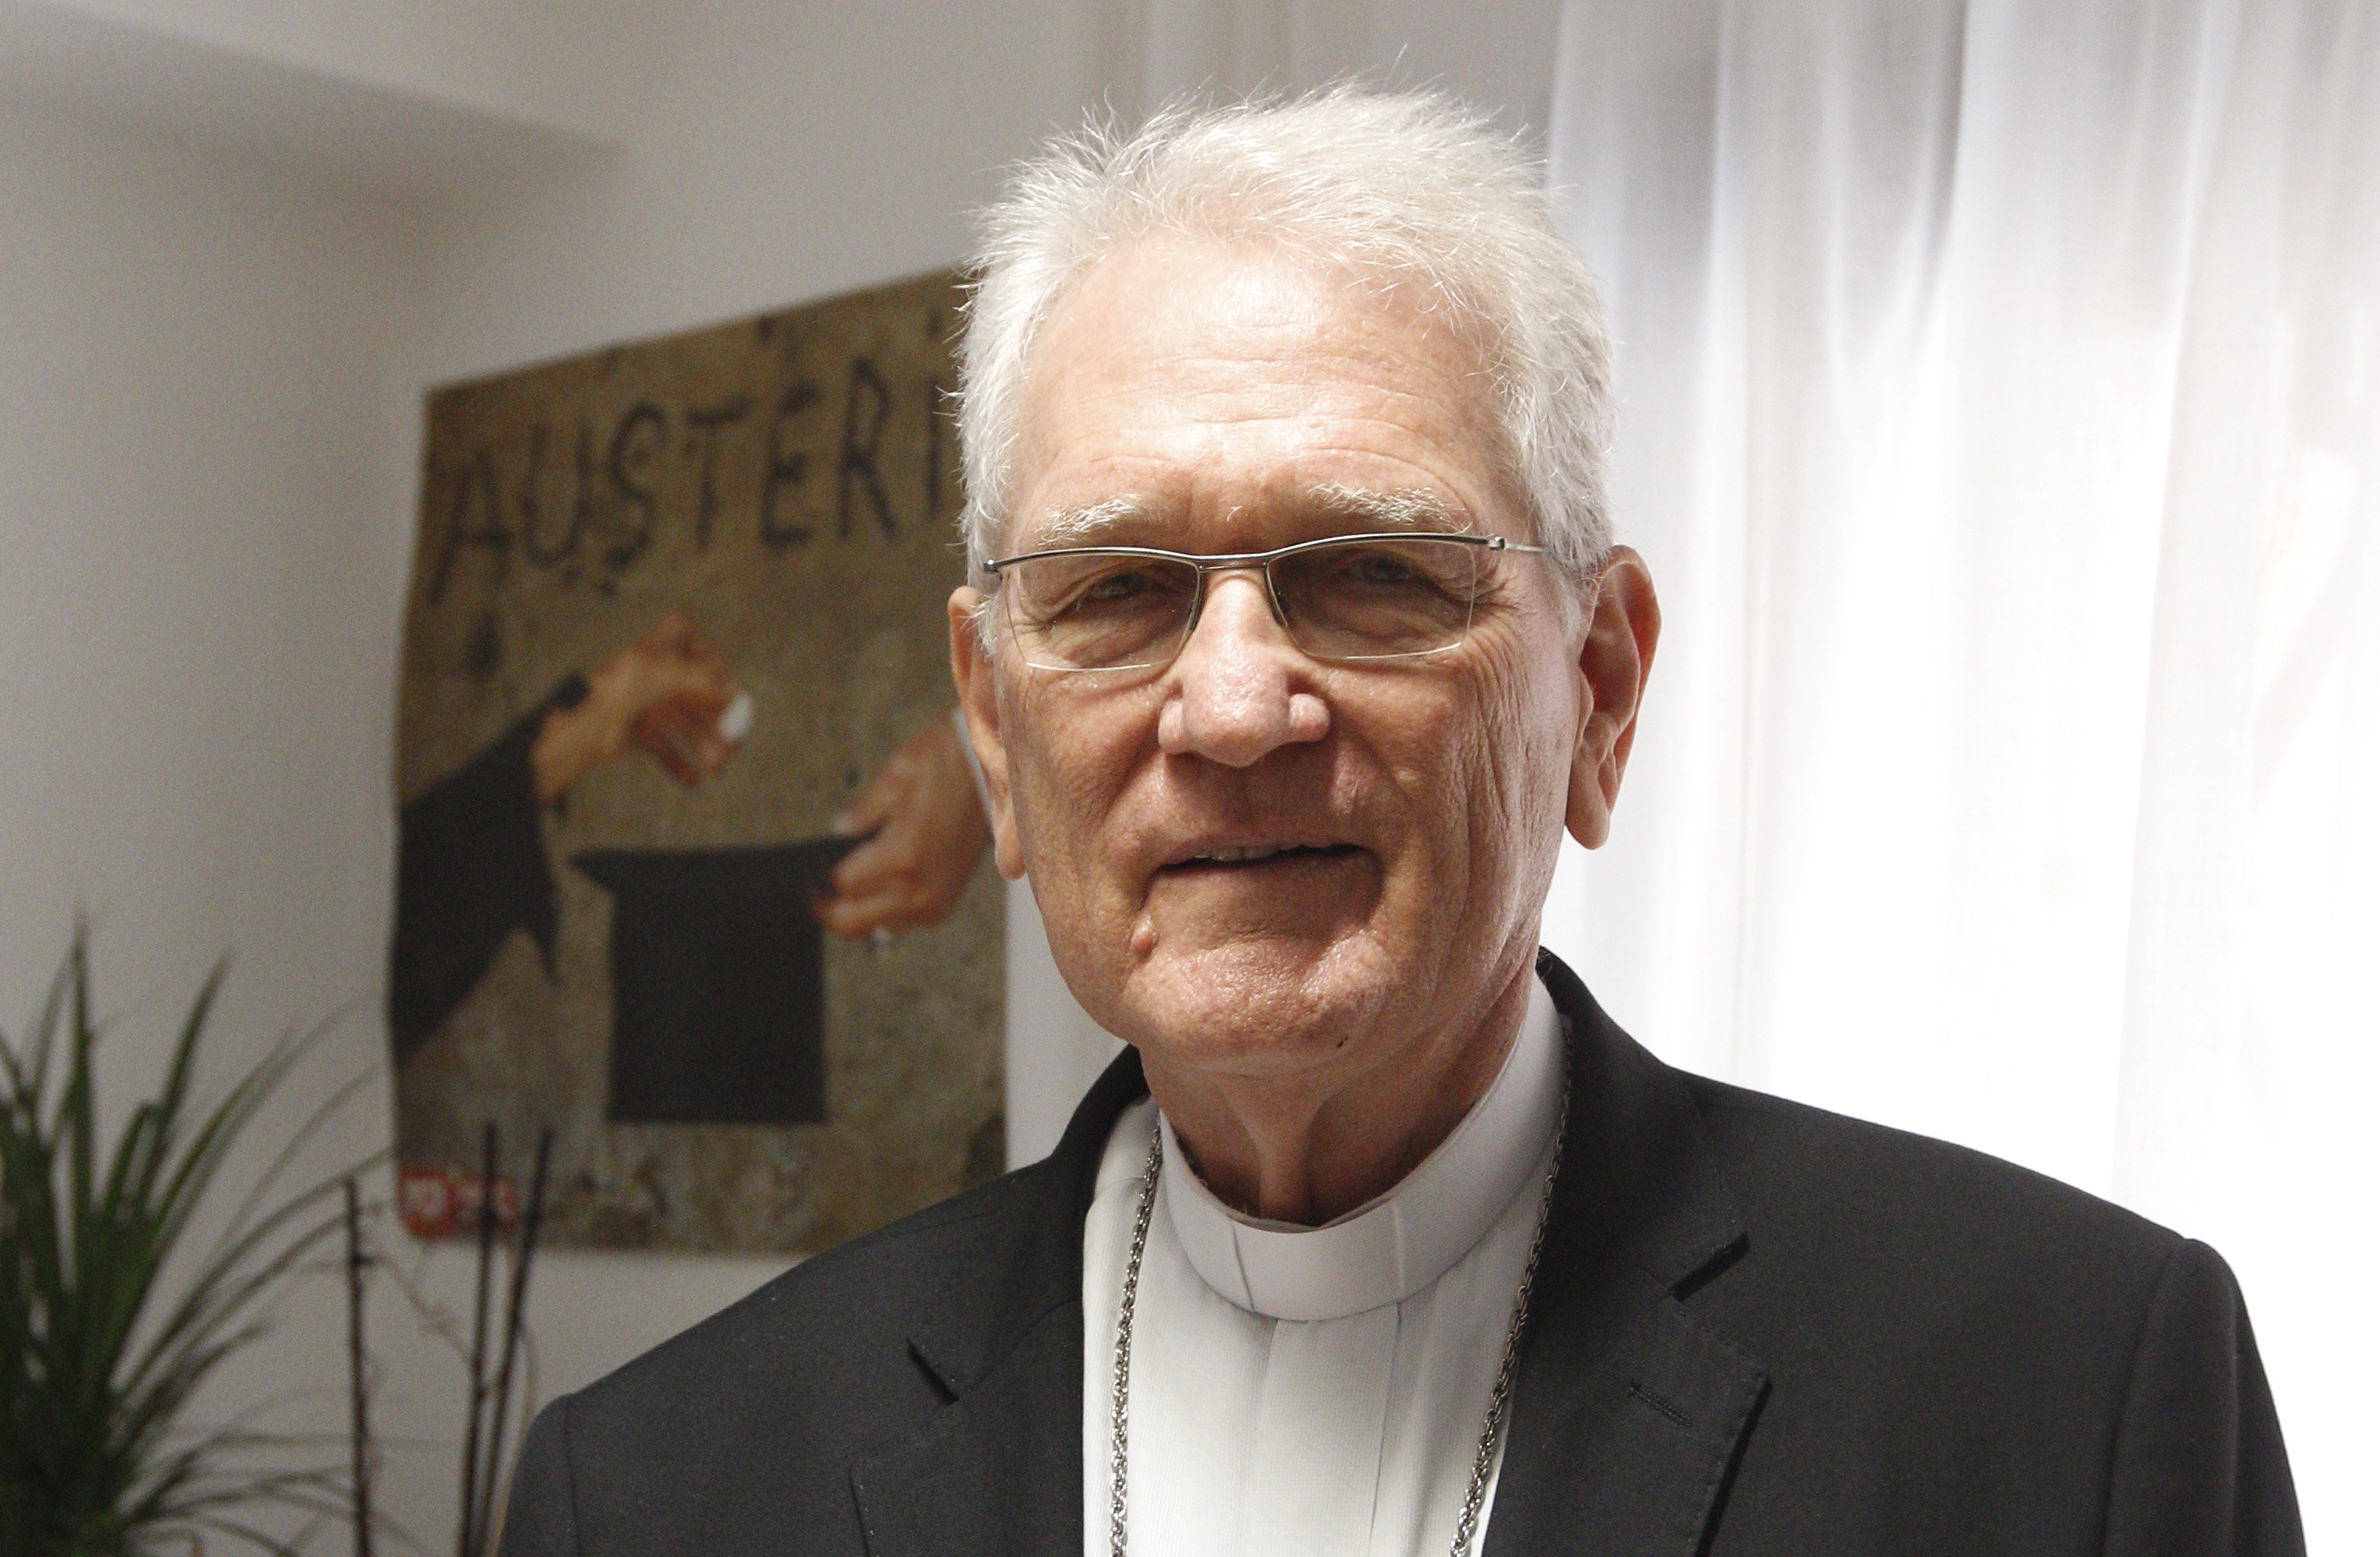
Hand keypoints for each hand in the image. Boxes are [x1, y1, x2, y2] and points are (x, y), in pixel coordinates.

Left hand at [531, 613, 741, 802]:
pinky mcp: (637, 731)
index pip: (690, 640)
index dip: (711, 658)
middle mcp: (654, 675)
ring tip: (717, 768)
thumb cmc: (623, 690)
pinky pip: (665, 747)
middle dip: (718, 720)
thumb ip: (704, 678)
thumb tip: (732, 691)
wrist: (584, 725)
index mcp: (658, 650)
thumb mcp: (670, 675)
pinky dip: (679, 764)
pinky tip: (693, 781)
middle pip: (697, 693)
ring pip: (685, 724)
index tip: (726, 683)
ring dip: (705, 746)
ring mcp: (646, 703)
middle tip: (735, 743)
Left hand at [817, 716, 993, 939]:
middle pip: (854, 922)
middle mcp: (919, 888)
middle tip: (815, 892)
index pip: (842, 886)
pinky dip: (886, 908)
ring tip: (848, 885)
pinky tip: (881, 883)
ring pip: (878, 927)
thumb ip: (862, 812)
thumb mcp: (897, 775)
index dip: (819, 880)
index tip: (808, 874)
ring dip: (859, 910)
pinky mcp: (947, 901)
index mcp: (902, 856)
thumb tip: (839, 833)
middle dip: (830, 908)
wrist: (999, 770)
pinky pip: (904, 920)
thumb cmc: (951, 764)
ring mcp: (935, 899)